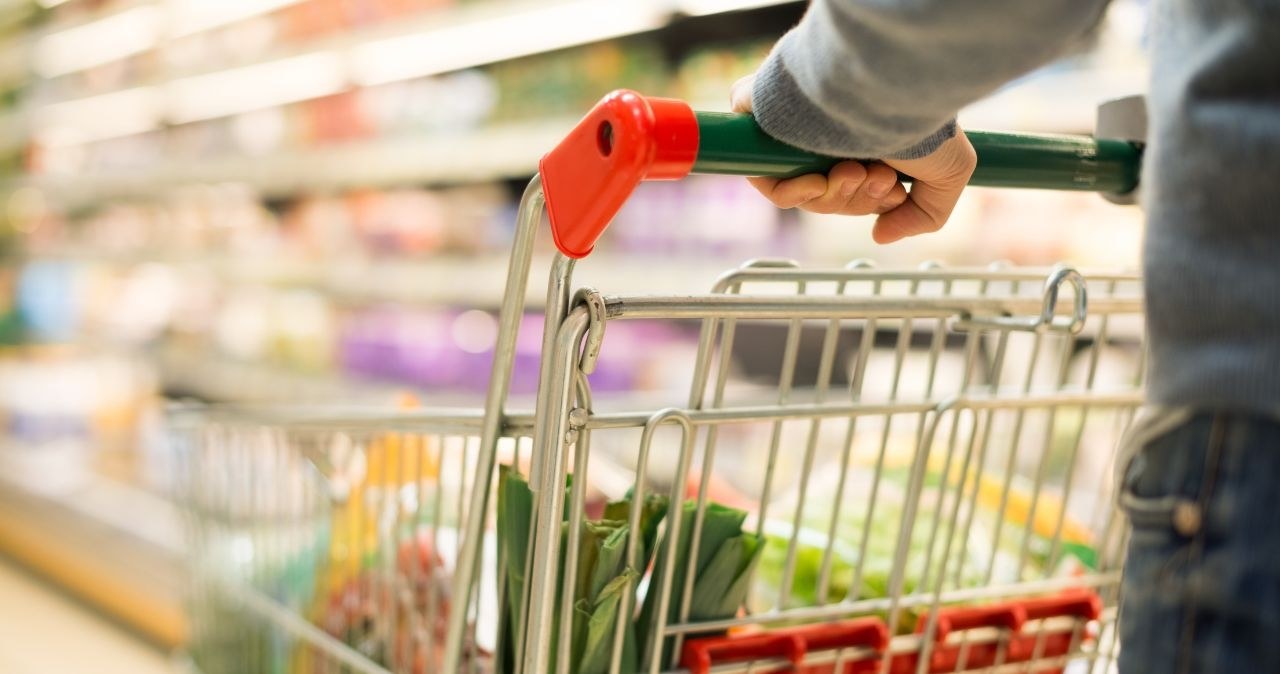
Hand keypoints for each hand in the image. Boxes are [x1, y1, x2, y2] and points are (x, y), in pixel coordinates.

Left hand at [731, 75, 976, 242]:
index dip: (870, 201)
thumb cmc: (923, 121)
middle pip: (829, 196)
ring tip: (858, 170)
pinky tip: (821, 181)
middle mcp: (831, 130)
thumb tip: (880, 234)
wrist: (890, 85)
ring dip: (833, 196)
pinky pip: (766, 177)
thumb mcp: (949, 174)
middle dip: (856, 199)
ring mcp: (797, 127)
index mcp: (866, 137)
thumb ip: (923, 214)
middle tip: (878, 178)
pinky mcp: (762, 120)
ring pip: (802, 191)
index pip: (853, 189)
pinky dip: (794, 192)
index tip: (893, 192)